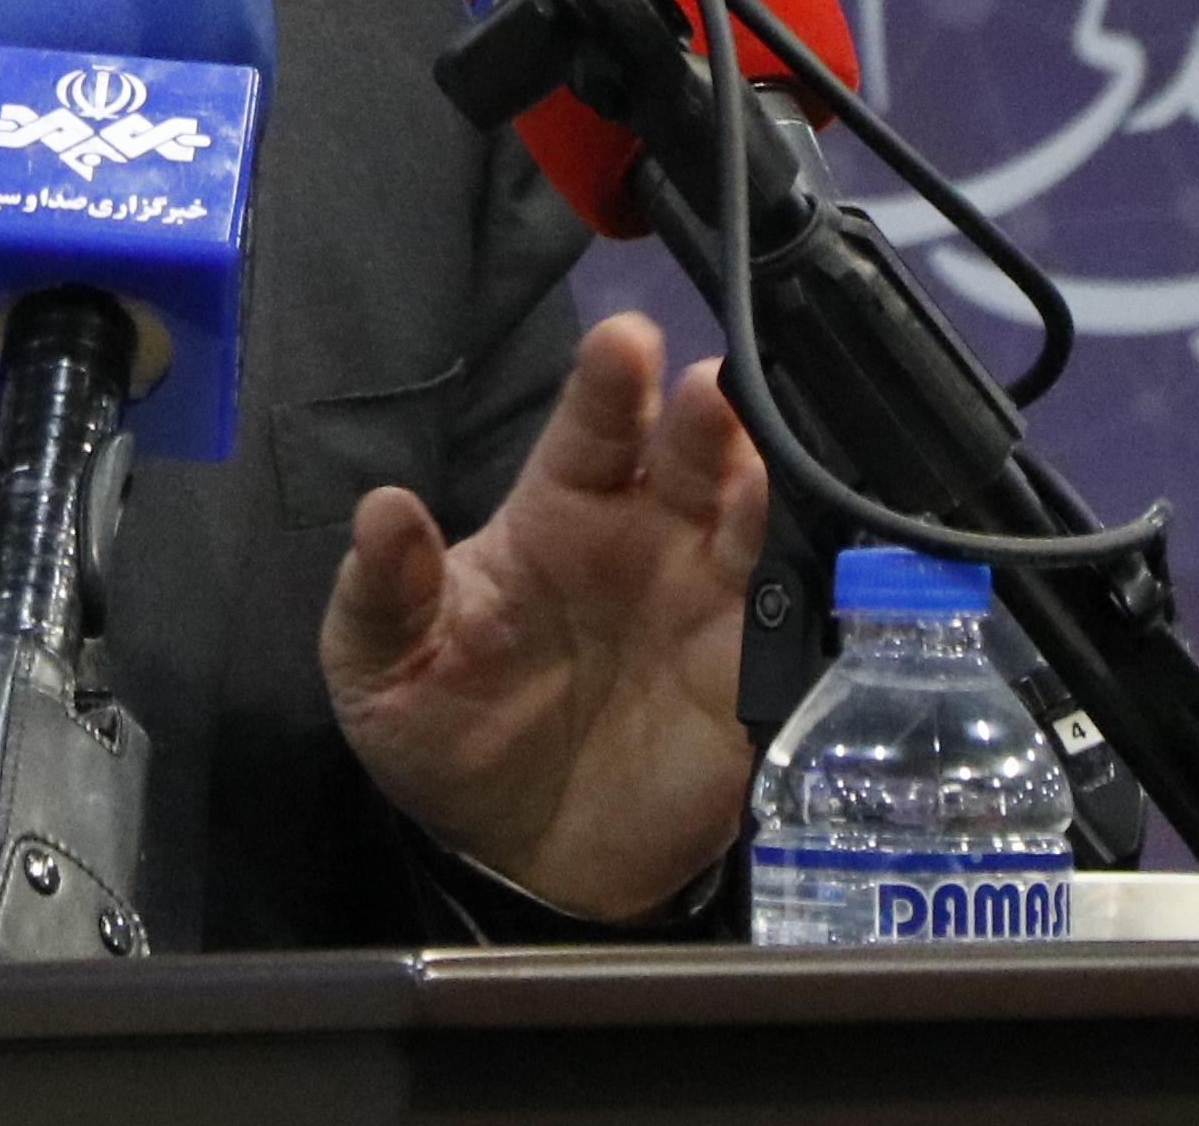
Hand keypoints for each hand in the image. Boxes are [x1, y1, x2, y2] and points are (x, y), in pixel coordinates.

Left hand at [317, 312, 767, 919]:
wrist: (521, 857)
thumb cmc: (447, 730)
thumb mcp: (382, 666)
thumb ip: (385, 593)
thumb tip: (383, 510)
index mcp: (560, 511)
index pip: (590, 431)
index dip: (608, 386)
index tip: (625, 340)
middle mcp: (648, 536)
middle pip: (691, 455)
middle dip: (706, 416)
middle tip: (713, 385)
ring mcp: (712, 602)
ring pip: (756, 523)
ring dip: (766, 489)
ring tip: (765, 464)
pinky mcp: (755, 679)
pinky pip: (798, 625)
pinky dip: (813, 592)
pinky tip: (817, 567)